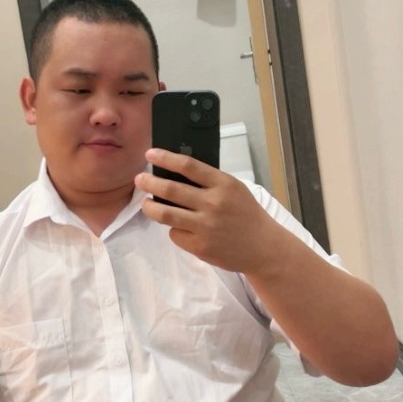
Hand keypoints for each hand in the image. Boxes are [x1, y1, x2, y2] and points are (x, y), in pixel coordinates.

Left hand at [135, 148, 287, 273]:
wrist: (263, 248)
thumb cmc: (246, 215)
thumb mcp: (234, 190)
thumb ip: (209, 183)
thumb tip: (175, 174)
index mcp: (223, 184)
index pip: (188, 166)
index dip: (165, 158)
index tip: (150, 154)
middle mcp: (212, 204)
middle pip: (171, 190)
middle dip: (150, 182)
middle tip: (139, 179)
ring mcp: (205, 227)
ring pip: (166, 215)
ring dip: (150, 207)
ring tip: (145, 203)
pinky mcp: (200, 246)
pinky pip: (175, 234)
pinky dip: (173, 229)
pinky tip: (179, 227)